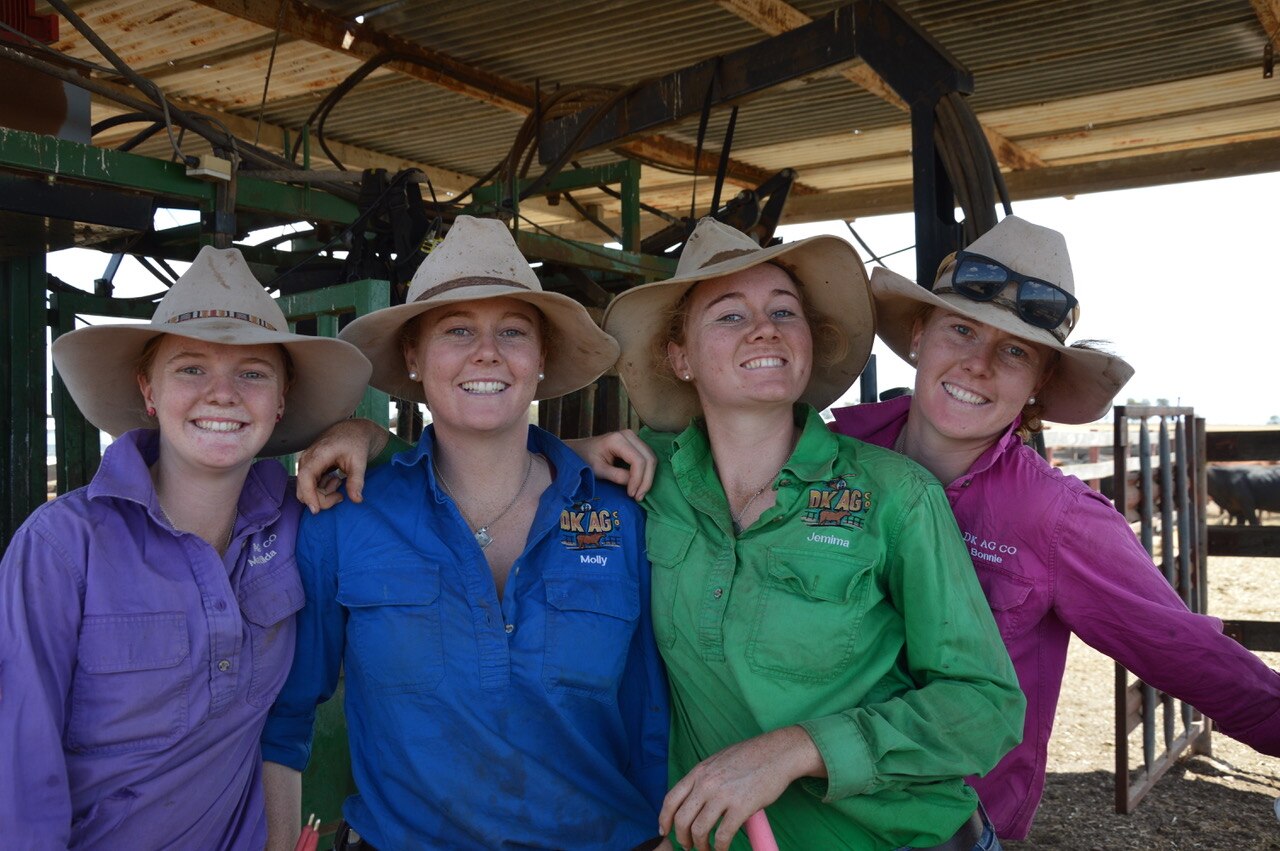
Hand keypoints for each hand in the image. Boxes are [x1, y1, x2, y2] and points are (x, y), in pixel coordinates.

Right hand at [295, 418, 389, 512]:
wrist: (352, 431)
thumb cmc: (356, 443)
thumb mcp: (360, 462)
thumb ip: (357, 481)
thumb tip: (357, 500)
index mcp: (319, 454)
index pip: (305, 477)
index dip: (309, 495)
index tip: (317, 510)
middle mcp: (307, 459)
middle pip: (304, 489)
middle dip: (322, 499)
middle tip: (341, 495)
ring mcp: (306, 464)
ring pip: (306, 490)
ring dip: (323, 494)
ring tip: (339, 482)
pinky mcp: (308, 468)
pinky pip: (310, 486)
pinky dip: (322, 489)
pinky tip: (335, 480)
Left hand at [565, 430, 656, 499]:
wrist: (580, 449)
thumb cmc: (585, 458)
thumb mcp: (598, 470)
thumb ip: (616, 476)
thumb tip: (634, 485)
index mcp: (617, 439)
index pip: (638, 460)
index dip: (638, 479)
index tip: (632, 494)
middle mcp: (629, 435)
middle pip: (649, 458)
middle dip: (646, 480)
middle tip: (638, 497)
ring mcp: (633, 438)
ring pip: (651, 458)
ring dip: (648, 478)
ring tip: (639, 493)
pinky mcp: (636, 444)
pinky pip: (648, 458)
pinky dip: (646, 473)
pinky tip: (640, 485)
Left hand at [659, 726, 823, 850]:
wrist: (777, 753)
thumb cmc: (750, 756)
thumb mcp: (718, 761)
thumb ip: (704, 778)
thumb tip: (694, 796)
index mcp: (699, 772)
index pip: (671, 799)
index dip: (664, 819)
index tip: (665, 830)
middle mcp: (706, 783)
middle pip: (682, 819)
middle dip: (682, 838)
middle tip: (688, 846)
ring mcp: (723, 795)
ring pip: (699, 830)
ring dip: (700, 845)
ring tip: (706, 850)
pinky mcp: (741, 807)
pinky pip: (723, 835)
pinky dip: (720, 847)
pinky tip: (723, 848)